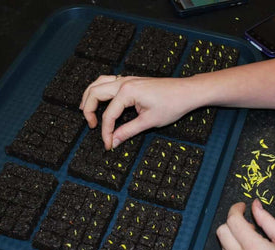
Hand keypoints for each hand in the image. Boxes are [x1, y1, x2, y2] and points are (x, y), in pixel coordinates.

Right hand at [80, 75, 197, 149]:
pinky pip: (108, 81)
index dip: (106, 132)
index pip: (109, 115)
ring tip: (86, 111)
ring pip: (99, 83)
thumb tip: (114, 141)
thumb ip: (128, 131)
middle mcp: (124, 82)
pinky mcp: (132, 81)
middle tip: (92, 126)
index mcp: (127, 91)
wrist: (188, 92)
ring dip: (90, 96)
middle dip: (89, 110)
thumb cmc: (173, 104)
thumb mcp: (149, 121)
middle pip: (95, 93)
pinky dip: (100, 90)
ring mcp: (128, 79)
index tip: (108, 145)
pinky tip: (101, 100)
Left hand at [216, 199, 274, 249]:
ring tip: (252, 240)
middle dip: (232, 222)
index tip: (241, 207)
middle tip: (247, 224)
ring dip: (233, 237)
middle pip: (222, 231)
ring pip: (223, 245)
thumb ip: (268, 221)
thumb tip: (255, 206)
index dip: (236, 209)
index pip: (233, 221)